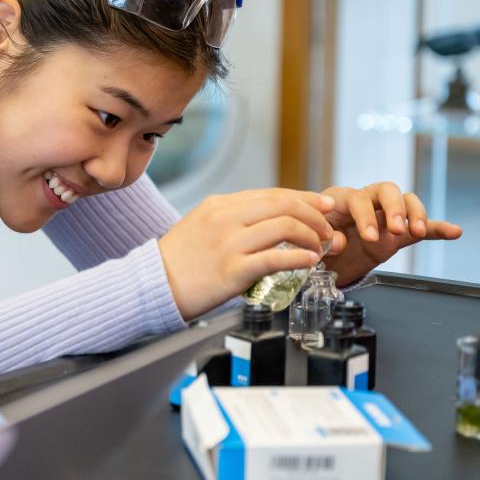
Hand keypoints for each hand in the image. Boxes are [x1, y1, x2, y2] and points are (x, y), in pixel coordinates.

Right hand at [158, 189, 336, 320]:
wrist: (152, 285)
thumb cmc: (178, 262)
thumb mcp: (200, 225)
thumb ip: (231, 219)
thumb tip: (266, 219)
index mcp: (219, 205)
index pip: (272, 193)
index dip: (305, 198)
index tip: (324, 204)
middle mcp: (225, 218)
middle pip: (284, 205)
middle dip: (314, 215)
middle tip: (327, 228)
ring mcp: (229, 244)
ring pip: (285, 227)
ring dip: (311, 236)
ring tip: (319, 247)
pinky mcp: (233, 270)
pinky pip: (276, 259)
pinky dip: (299, 258)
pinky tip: (308, 261)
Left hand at [318, 182, 462, 285]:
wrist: (320, 257)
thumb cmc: (313, 243)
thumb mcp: (312, 242)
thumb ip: (324, 240)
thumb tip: (339, 241)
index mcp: (339, 199)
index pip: (357, 198)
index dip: (365, 215)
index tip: (369, 236)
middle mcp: (365, 200)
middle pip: (386, 190)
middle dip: (394, 208)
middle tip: (396, 229)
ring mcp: (385, 214)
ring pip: (406, 201)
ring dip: (414, 214)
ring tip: (415, 232)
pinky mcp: (399, 231)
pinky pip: (422, 227)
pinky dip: (437, 228)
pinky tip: (455, 232)